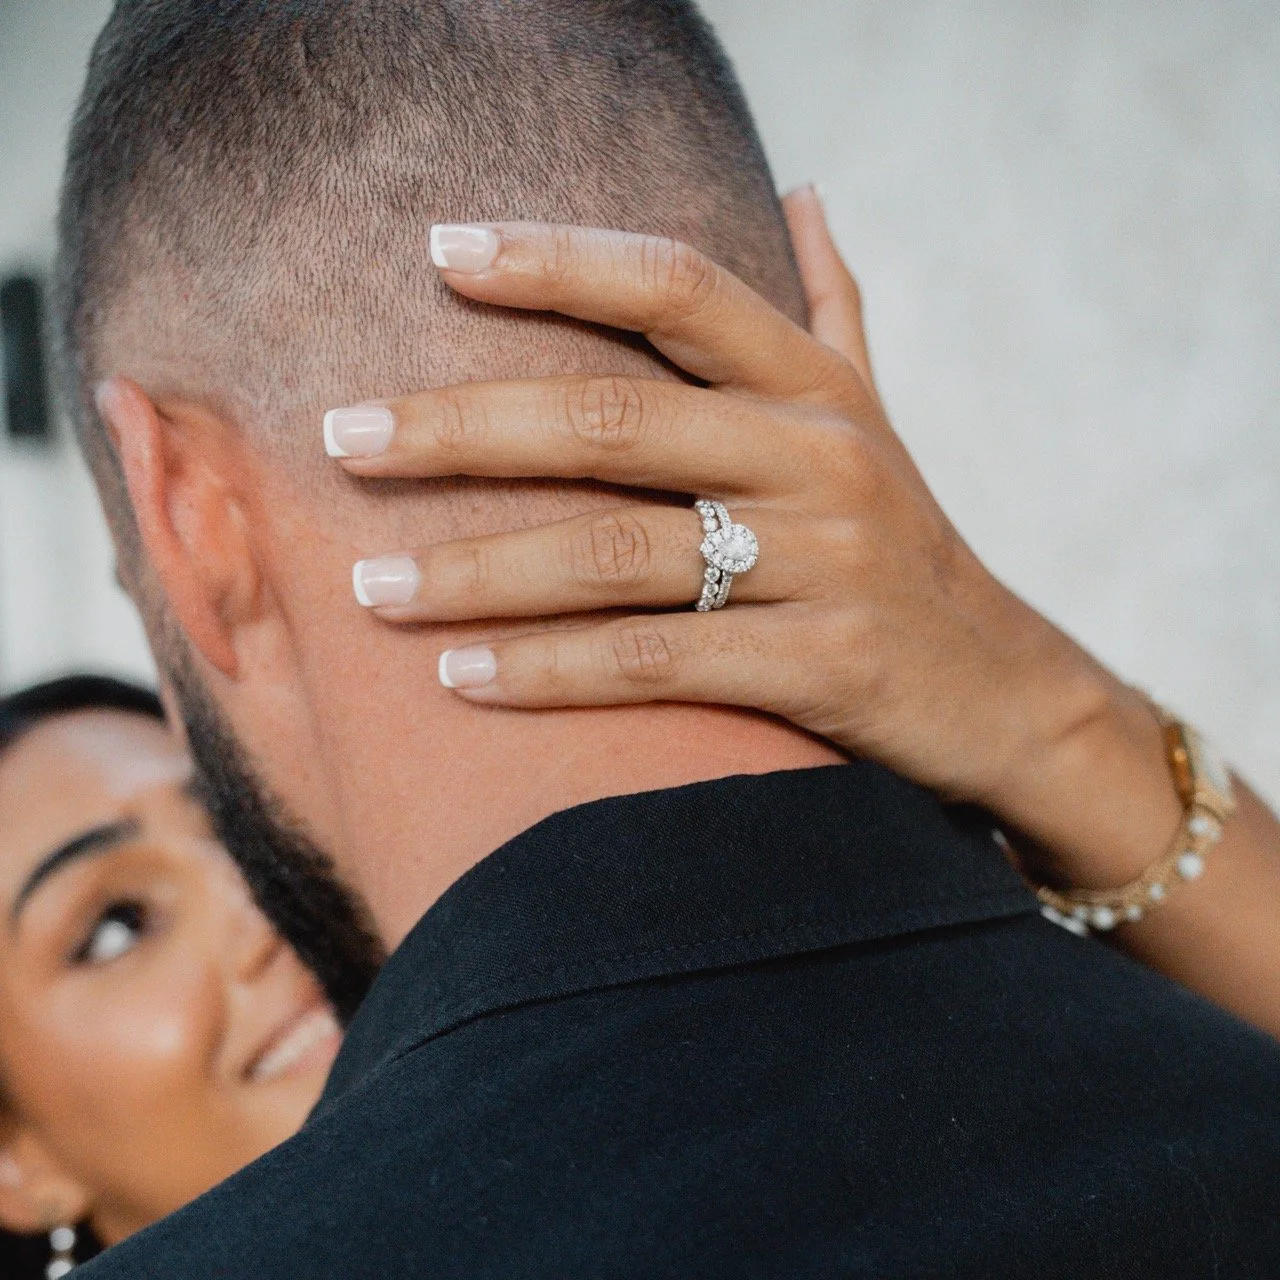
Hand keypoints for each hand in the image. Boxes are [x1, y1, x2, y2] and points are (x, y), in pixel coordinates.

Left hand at [327, 193, 1279, 1038]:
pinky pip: (654, 661)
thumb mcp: (875, 420)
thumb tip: (804, 191)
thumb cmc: (906, 550)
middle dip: (460, 429)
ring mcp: (825, 562)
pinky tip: (459, 680)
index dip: (555, 260)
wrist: (1006, 692)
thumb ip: (834, 310)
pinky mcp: (825, 666)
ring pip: (613, 553)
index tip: (437, 253)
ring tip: (367, 589)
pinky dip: (546, 671)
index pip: (675, 287)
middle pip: (610, 421)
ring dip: (474, 571)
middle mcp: (820, 457)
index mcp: (817, 387)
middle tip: (341, 438)